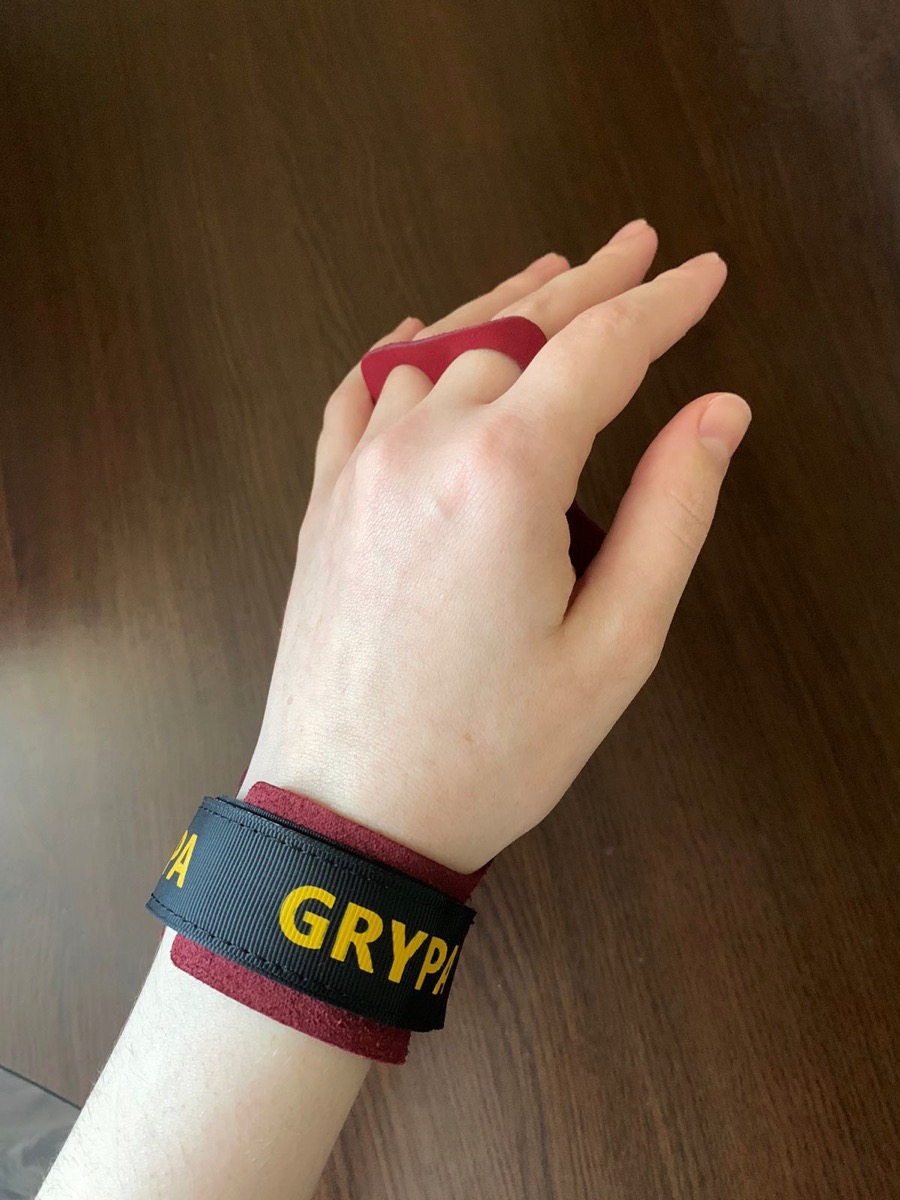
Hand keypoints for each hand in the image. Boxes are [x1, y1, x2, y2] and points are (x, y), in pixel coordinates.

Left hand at [239, 220, 749, 873]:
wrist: (348, 812)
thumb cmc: (488, 748)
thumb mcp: (614, 646)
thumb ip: (674, 514)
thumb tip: (719, 415)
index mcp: (507, 474)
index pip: (603, 349)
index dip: (665, 304)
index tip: (705, 275)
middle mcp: (425, 447)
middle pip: (521, 329)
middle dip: (590, 284)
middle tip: (639, 247)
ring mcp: (362, 469)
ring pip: (442, 350)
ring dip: (504, 309)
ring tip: (551, 278)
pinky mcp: (325, 502)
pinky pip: (359, 394)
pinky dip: (401, 354)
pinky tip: (417, 336)